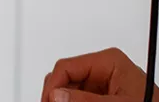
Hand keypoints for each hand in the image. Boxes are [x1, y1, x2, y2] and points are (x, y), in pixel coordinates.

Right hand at [42, 47, 158, 101]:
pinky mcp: (100, 93)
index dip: (53, 86)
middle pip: (63, 77)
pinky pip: (76, 95)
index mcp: (108, 60)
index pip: (65, 66)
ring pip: (67, 89)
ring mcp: (100, 82)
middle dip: (57, 94)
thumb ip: (88, 99)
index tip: (50, 101)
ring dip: (63, 99)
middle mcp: (102, 68)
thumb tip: (58, 94)